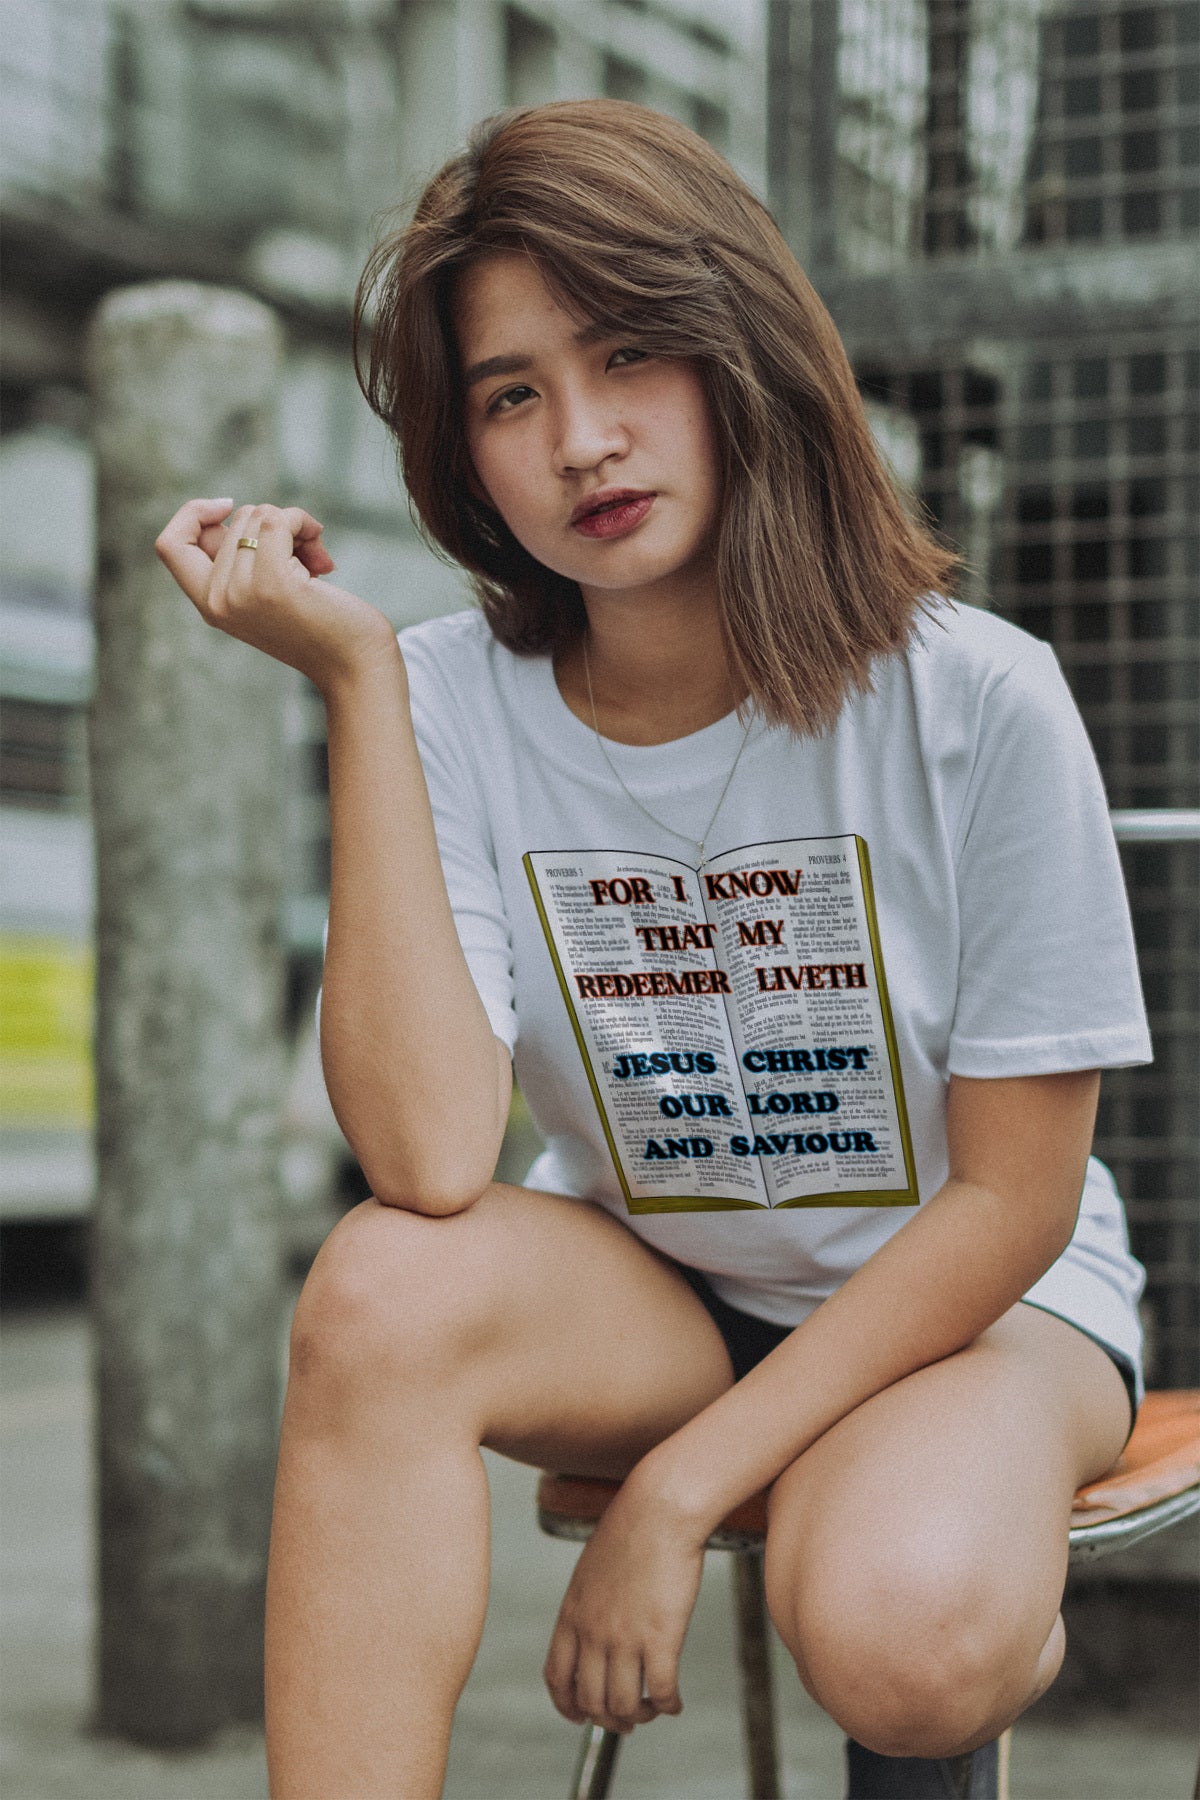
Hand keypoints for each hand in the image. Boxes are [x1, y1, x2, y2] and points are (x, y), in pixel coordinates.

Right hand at [155, 498, 399, 696]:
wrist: (355, 666)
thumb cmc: (320, 625)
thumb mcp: (266, 593)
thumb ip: (240, 559)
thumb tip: (232, 512)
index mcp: (209, 605)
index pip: (169, 545)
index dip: (192, 515)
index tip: (226, 507)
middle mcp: (217, 601)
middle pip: (233, 520)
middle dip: (274, 524)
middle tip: (306, 554)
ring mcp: (242, 592)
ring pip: (258, 515)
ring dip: (296, 526)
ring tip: (316, 562)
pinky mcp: (273, 583)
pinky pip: (278, 520)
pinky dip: (304, 524)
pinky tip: (324, 561)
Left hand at [543, 1479, 704, 1735]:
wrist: (660, 1509)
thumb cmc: (632, 1529)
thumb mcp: (591, 1569)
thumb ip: (587, 1605)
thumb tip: (593, 1630)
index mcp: (572, 1613)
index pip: (557, 1677)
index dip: (566, 1705)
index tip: (579, 1716)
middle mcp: (592, 1632)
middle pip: (590, 1701)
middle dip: (608, 1720)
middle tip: (626, 1720)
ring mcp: (625, 1637)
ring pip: (624, 1705)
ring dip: (640, 1716)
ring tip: (653, 1709)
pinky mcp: (661, 1638)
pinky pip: (662, 1691)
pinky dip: (669, 1706)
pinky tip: (675, 1703)